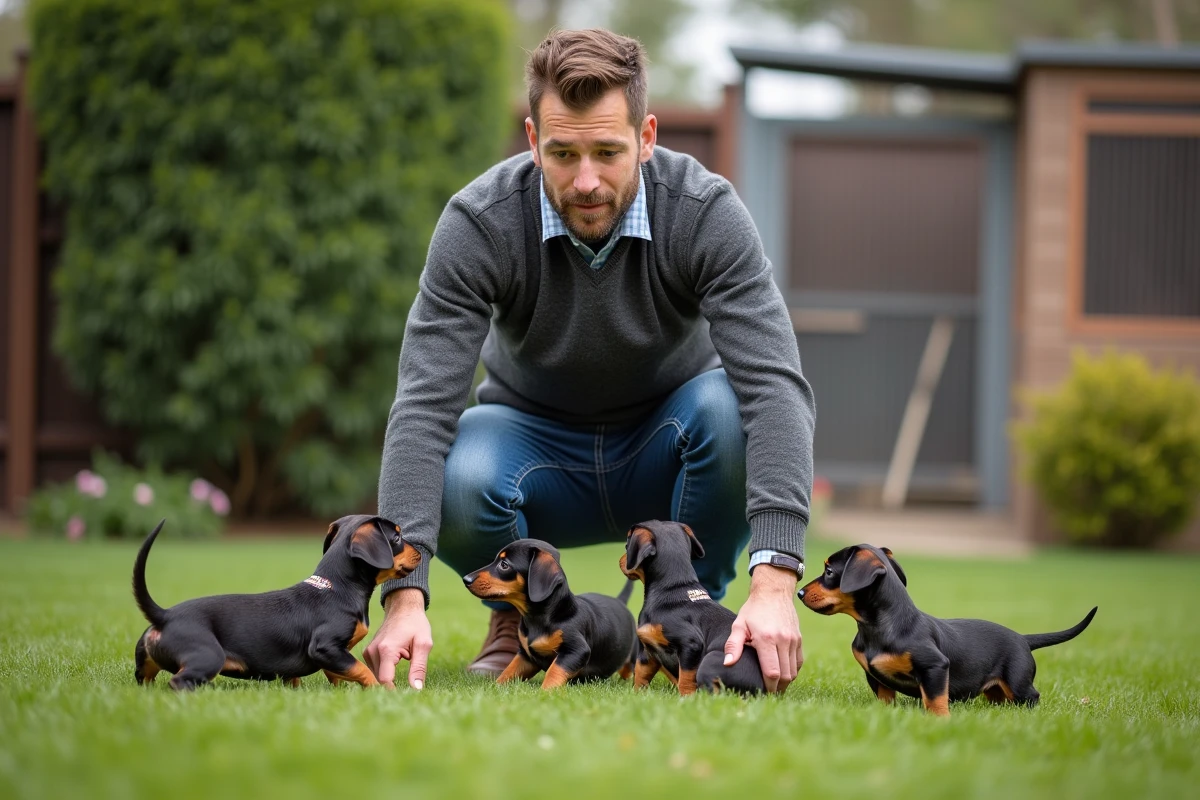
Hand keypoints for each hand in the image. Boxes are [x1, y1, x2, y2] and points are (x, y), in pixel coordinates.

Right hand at [363, 588, 432, 689]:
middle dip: (391, 687)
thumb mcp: (423, 645)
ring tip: (401, 672)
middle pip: (379, 681)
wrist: (403, 607)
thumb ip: (419, 667)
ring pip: (375, 677)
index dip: (394, 691)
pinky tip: (394, 669)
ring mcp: (368, 652)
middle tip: (406, 688)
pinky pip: (374, 670)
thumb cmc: (416, 624)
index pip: (385, 680)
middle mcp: (373, 652)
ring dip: (387, 679)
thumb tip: (416, 689)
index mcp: (386, 650)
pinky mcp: (368, 652)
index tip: (405, 696)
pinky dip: (384, 673)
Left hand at [724, 564, 802, 692]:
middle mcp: (783, 641)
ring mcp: (794, 640)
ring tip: (774, 687)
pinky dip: (792, 671)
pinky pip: (799, 662)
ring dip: (785, 682)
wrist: (773, 593)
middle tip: (766, 694)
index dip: (768, 687)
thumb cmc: (753, 610)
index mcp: (766, 639)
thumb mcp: (738, 625)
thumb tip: (728, 663)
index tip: (760, 693)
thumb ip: (733, 645)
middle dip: (777, 688)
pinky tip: (782, 674)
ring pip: (794, 672)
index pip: (772, 672)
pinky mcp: (799, 639)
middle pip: (785, 676)